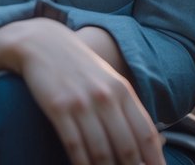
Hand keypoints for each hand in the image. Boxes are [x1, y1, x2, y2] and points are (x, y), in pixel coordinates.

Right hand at [0, 18, 163, 164]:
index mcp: (122, 90)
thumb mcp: (108, 81)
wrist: (40, 42)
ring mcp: (80, 102)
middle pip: (126, 147)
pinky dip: (81, 163)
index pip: (146, 134)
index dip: (154, 160)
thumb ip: (128, 109)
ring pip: (101, 151)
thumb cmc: (78, 67)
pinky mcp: (57, 107)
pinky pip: (74, 145)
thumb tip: (154, 144)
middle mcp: (104, 97)